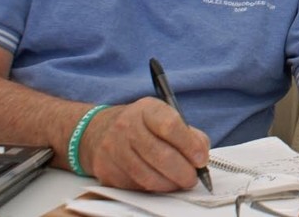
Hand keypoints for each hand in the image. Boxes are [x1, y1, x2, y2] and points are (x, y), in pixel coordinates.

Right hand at [79, 97, 209, 191]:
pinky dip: (153, 189)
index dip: (190, 145)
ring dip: (170, 184)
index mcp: (146, 109)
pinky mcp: (107, 171)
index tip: (201, 159)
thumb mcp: (164, 116)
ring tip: (180, 182)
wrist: (98, 131)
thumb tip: (201, 155)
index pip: (170, 126)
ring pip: (148, 176)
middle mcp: (127, 127)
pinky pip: (135, 186)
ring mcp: (114, 150)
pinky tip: (161, 183)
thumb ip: (188, 133)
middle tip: (193, 177)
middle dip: (183, 171)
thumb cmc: (141, 124)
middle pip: (161, 155)